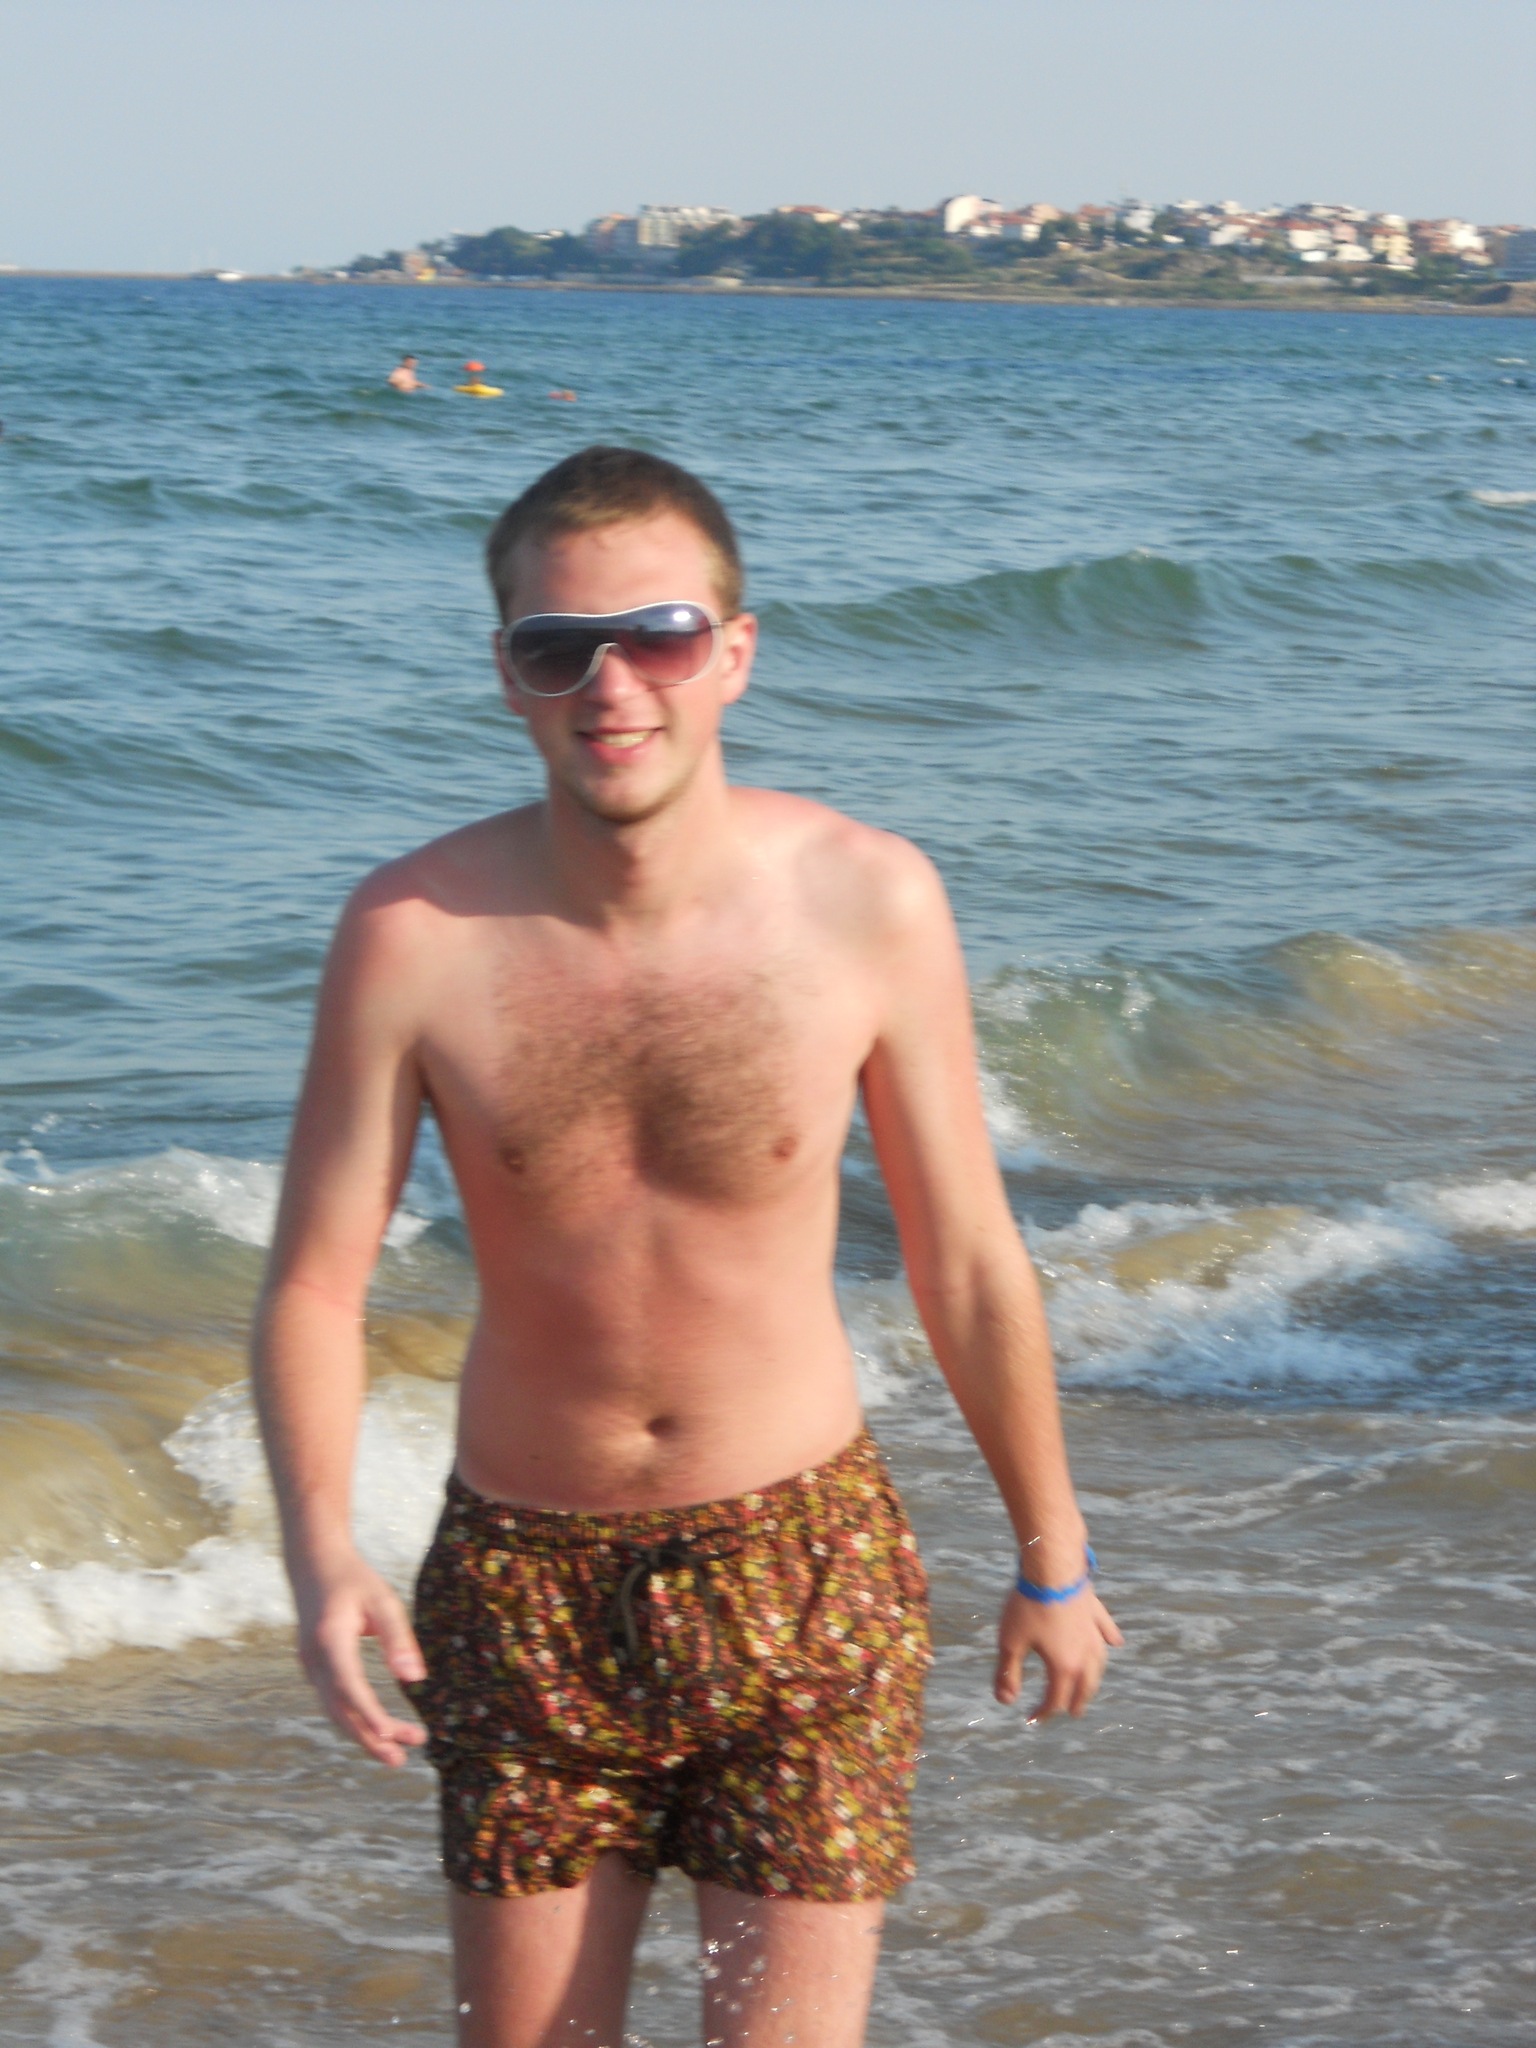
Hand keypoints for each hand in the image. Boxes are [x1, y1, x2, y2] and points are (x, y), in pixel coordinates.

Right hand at [293, 1552, 428, 1765]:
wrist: (314, 1564)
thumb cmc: (354, 1580)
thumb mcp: (383, 1600)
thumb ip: (399, 1639)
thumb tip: (416, 1680)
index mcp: (330, 1640)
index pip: (349, 1687)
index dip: (369, 1714)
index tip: (392, 1735)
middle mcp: (314, 1659)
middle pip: (339, 1709)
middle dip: (369, 1738)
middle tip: (401, 1760)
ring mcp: (310, 1665)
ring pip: (335, 1710)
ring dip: (364, 1733)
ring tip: (398, 1752)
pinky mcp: (314, 1668)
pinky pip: (333, 1701)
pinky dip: (354, 1718)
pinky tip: (379, 1728)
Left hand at [993, 1586, 1121, 1719]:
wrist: (1053, 1567)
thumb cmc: (1028, 1605)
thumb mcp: (1011, 1643)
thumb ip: (1008, 1674)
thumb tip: (1005, 1702)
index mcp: (1065, 1667)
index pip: (1056, 1700)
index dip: (1043, 1712)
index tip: (1031, 1718)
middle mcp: (1086, 1655)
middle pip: (1084, 1688)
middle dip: (1075, 1702)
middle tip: (1071, 1712)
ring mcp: (1094, 1633)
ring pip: (1100, 1665)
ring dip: (1093, 1679)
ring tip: (1090, 1685)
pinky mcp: (1096, 1612)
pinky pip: (1107, 1631)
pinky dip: (1110, 1640)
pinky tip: (1115, 1643)